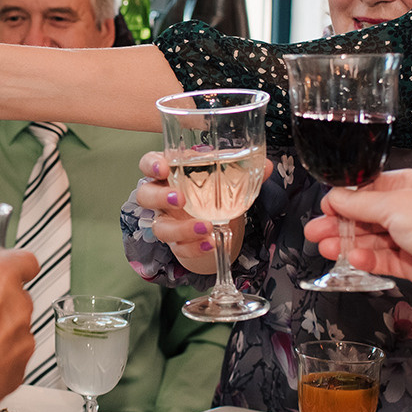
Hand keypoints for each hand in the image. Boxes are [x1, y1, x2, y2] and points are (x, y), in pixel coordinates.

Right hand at [131, 149, 262, 273]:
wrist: (218, 220)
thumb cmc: (215, 191)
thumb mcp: (228, 178)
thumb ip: (245, 171)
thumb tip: (267, 166)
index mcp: (171, 173)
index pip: (149, 164)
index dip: (151, 165)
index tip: (164, 168)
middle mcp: (162, 196)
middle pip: (145, 195)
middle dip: (159, 197)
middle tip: (180, 199)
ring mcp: (167, 221)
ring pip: (159, 227)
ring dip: (181, 229)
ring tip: (205, 228)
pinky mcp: (177, 242)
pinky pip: (179, 247)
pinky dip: (195, 247)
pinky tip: (211, 243)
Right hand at [304, 168, 411, 290]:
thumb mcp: (393, 204)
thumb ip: (360, 202)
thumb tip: (335, 197)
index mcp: (411, 186)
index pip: (370, 190)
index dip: (346, 199)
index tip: (327, 207)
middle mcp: (411, 209)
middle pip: (367, 216)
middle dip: (341, 224)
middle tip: (317, 231)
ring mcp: (411, 236)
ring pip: (372, 239)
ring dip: (348, 243)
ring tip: (327, 247)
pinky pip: (383, 259)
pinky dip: (366, 259)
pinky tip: (354, 258)